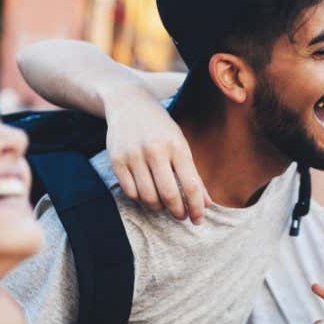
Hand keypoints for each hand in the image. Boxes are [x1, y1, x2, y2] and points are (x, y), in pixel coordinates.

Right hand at [105, 88, 211, 223]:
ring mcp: (134, 155)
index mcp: (177, 146)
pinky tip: (147, 195)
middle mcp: (155, 150)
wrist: (129, 104)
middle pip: (169, 194)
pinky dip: (141, 199)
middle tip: (181, 217)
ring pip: (148, 197)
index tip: (198, 220)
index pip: (191, 185)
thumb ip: (193, 175)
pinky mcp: (117, 160)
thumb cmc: (161, 128)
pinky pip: (131, 192)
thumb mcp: (181, 145)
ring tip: (164, 205)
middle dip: (178, 211)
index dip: (196, 207)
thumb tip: (206, 204)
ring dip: (158, 207)